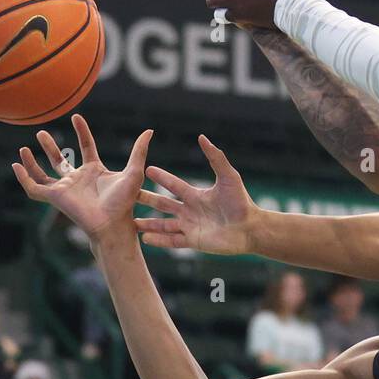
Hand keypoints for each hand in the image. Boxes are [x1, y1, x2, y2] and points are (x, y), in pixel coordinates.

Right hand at [12, 115, 151, 242]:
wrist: (112, 222)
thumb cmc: (125, 201)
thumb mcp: (133, 172)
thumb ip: (139, 151)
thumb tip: (150, 130)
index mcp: (95, 171)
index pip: (86, 147)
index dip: (82, 132)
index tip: (76, 117)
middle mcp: (78, 179)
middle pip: (60, 160)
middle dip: (50, 147)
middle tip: (40, 132)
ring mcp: (65, 188)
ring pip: (43, 174)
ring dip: (33, 162)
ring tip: (23, 147)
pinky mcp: (54, 197)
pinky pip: (34, 188)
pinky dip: (24, 177)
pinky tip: (16, 165)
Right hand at [135, 136, 257, 255]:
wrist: (251, 227)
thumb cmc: (241, 202)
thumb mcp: (229, 177)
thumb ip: (215, 158)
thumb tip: (202, 137)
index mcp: (196, 195)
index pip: (174, 185)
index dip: (161, 177)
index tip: (145, 168)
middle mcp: (190, 211)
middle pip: (163, 205)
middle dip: (146, 200)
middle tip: (128, 196)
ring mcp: (191, 226)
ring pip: (164, 225)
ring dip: (147, 223)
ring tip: (130, 222)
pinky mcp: (193, 241)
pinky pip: (172, 241)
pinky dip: (158, 240)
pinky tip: (144, 238)